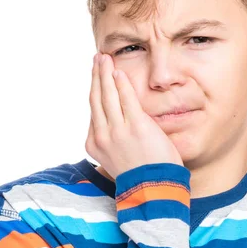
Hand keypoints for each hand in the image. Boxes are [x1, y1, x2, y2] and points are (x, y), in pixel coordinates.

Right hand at [85, 52, 183, 179]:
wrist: (153, 189)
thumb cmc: (140, 176)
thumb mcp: (117, 159)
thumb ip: (113, 140)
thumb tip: (117, 124)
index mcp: (95, 145)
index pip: (94, 112)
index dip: (95, 91)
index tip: (97, 78)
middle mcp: (102, 136)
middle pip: (96, 99)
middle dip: (96, 76)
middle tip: (96, 59)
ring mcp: (118, 131)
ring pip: (107, 95)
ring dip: (104, 73)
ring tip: (104, 58)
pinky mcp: (136, 126)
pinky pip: (126, 99)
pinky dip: (121, 83)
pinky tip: (118, 71)